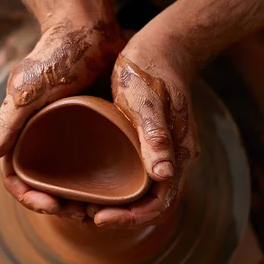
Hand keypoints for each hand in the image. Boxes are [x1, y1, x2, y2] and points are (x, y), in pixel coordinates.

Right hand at [0, 18, 122, 215]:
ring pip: (70, 176)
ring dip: (79, 197)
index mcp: (21, 129)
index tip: (50, 206)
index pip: (17, 174)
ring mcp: (69, 131)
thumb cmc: (54, 55)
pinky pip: (94, 159)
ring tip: (98, 210)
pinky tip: (115, 188)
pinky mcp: (92, 125)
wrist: (88, 28)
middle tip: (82, 215)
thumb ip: (8, 121)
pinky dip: (100, 178)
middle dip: (57, 204)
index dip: (28, 196)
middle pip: (45, 181)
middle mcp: (43, 134)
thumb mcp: (29, 90)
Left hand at [87, 44, 199, 228]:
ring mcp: (163, 149)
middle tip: (84, 213)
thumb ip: (156, 136)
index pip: (159, 203)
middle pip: (149, 202)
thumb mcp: (148, 102)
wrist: (163, 45)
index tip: (98, 218)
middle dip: (121, 215)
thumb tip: (164, 175)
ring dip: (118, 202)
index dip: (130, 218)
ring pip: (142, 190)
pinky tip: (93, 178)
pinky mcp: (151, 140)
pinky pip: (136, 172)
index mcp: (178, 154)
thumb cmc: (151, 70)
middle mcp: (173, 158)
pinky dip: (118, 183)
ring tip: (84, 202)